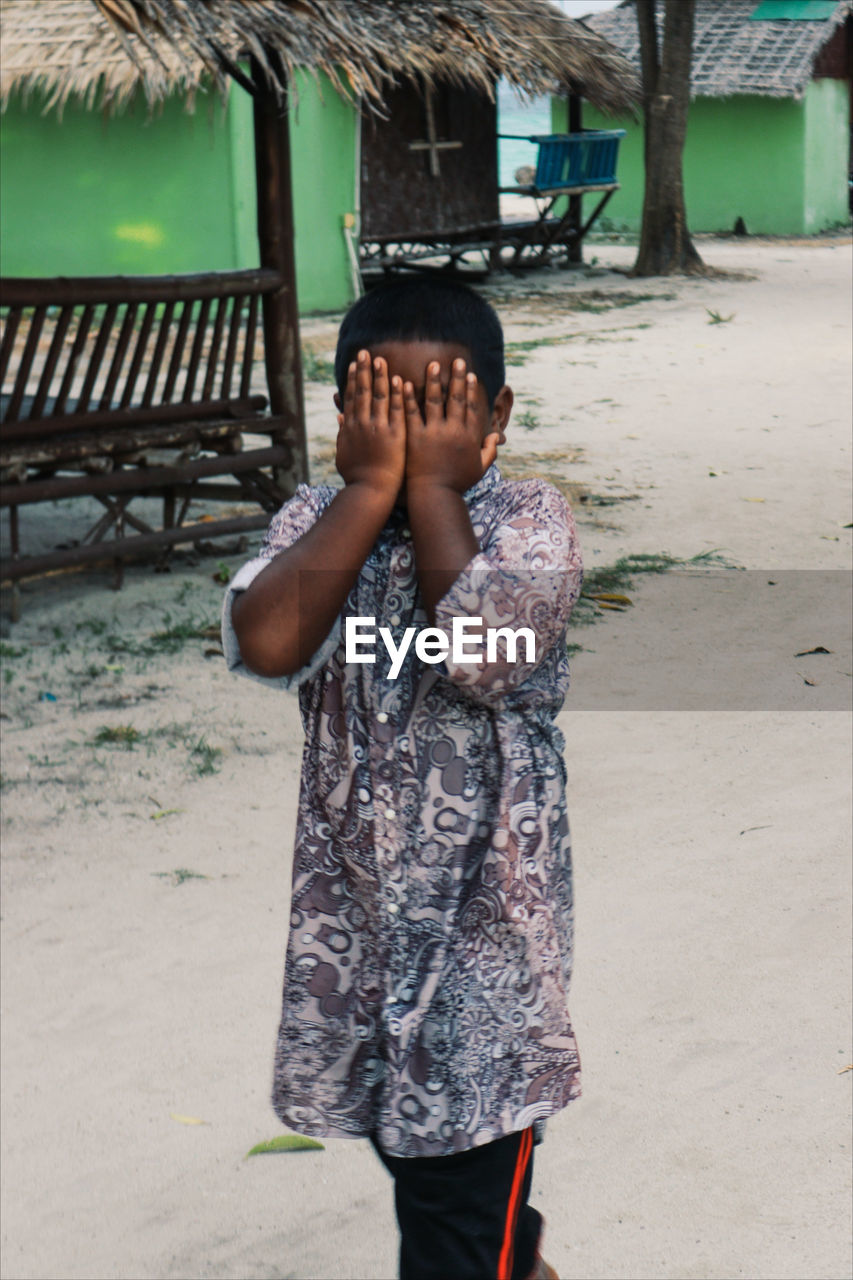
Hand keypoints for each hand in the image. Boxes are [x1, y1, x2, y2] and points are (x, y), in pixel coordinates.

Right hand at [336, 350, 405, 496]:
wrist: (370, 491)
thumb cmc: (357, 477)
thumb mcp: (344, 453)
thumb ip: (343, 433)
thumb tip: (340, 416)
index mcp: (350, 427)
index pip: (351, 398)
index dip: (353, 379)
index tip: (355, 364)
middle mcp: (362, 424)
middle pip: (363, 391)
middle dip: (364, 370)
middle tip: (366, 352)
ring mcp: (378, 428)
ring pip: (378, 396)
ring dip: (380, 376)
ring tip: (381, 359)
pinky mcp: (395, 435)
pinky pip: (396, 410)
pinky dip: (397, 394)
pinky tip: (399, 380)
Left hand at [404, 358, 498, 493]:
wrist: (434, 497)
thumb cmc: (456, 484)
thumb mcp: (479, 469)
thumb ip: (489, 451)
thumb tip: (497, 436)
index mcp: (469, 437)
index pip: (471, 407)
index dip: (471, 390)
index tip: (470, 375)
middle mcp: (453, 431)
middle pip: (456, 399)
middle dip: (457, 378)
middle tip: (457, 361)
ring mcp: (434, 433)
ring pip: (434, 400)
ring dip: (434, 381)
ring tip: (433, 364)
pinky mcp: (415, 437)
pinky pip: (411, 412)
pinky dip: (408, 397)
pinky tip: (404, 382)